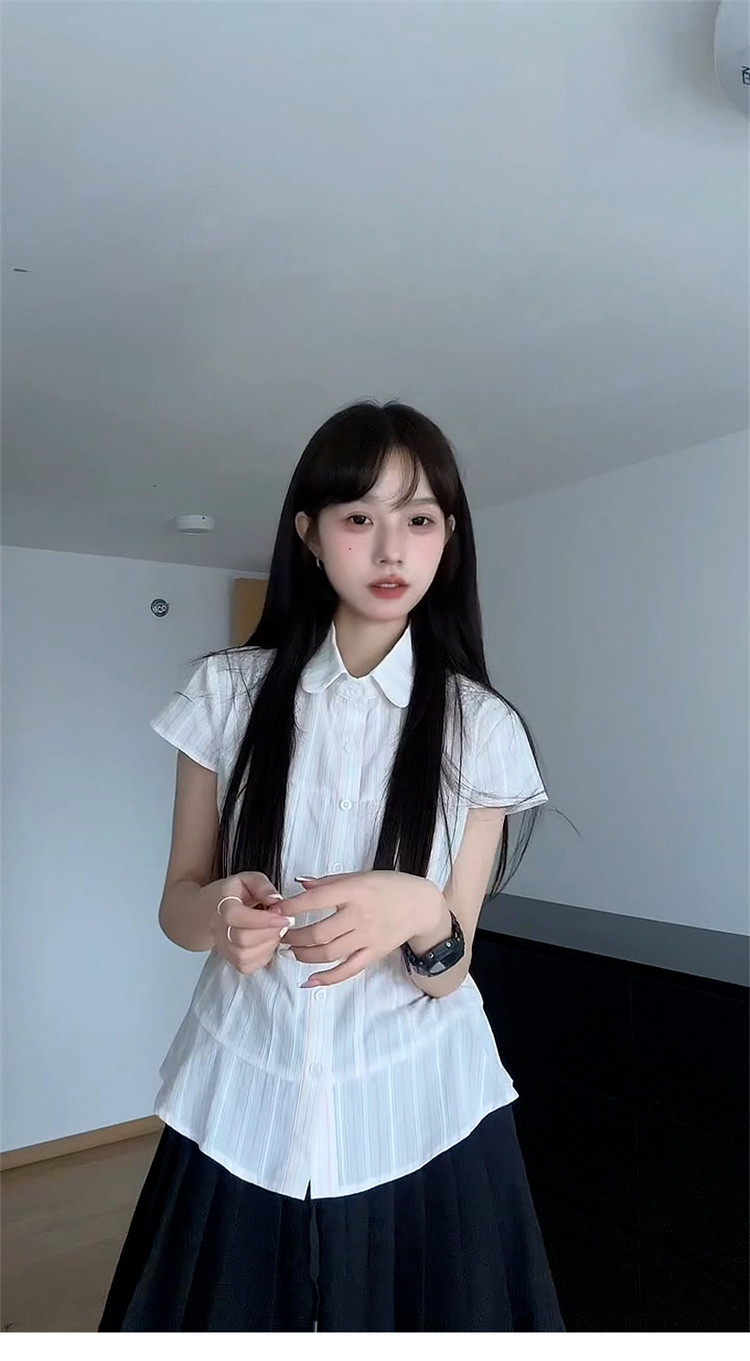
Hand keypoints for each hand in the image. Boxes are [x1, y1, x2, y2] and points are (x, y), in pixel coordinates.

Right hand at [212, 872, 293, 975]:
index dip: (264, 920)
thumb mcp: (246, 880)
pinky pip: (247, 967)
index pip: (239, 917)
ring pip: (244, 957)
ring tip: (275, 932)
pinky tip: (267, 943)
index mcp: (223, 907)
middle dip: (269, 933)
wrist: (207, 911)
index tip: (284, 917)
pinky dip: (263, 957)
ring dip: (267, 946)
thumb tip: (276, 900)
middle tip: (282, 923)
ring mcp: (223, 947)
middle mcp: (219, 930)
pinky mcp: (230, 960)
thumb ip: (262, 885)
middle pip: (243, 940)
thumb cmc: (231, 895)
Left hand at [280, 870, 444, 986]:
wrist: (421, 904)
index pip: (316, 900)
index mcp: (354, 891)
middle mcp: (360, 915)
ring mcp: (367, 938)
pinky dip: (327, 979)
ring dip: (304, 955)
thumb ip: (329, 882)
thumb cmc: (388, 885)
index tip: (276, 911)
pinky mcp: (374, 954)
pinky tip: (309, 980)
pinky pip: (348, 971)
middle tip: (281, 935)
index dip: (292, 908)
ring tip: (291, 951)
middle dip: (294, 936)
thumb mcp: (359, 875)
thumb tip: (300, 883)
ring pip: (328, 953)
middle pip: (318, 933)